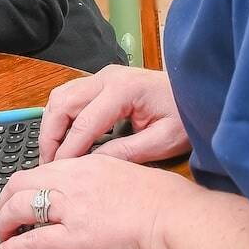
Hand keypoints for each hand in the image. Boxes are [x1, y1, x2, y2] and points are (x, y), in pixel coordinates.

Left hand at [0, 154, 196, 248]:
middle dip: (4, 199)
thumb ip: (108, 178)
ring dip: (3, 222)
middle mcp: (75, 181)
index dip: (25, 183)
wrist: (176, 220)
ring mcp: (73, 209)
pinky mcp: (75, 238)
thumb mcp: (132, 173)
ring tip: (0, 234)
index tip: (21, 195)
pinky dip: (13, 247)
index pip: (44, 168)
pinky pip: (33, 241)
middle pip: (21, 183)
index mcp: (89, 164)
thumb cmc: (167, 201)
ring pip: (19, 208)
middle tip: (2, 214)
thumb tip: (98, 193)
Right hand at [38, 65, 186, 164]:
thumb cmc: (187, 116)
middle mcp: (108, 77)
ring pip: (61, 96)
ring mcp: (104, 76)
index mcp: (124, 90)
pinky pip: (70, 95)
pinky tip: (64, 139)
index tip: (59, 172)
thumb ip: (127, 152)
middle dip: (50, 136)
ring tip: (53, 154)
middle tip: (48, 165)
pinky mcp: (103, 81)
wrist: (200, 94)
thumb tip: (92, 165)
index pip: (84, 123)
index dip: (68, 150)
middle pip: (62, 104)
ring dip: (52, 125)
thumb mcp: (163, 140)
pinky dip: (60, 117)